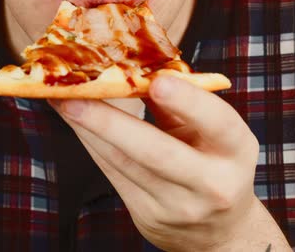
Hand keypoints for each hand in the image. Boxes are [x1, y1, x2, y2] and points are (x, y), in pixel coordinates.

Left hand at [48, 76, 290, 250]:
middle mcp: (211, 184)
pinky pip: (112, 174)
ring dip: (87, 128)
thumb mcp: (210, 132)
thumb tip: (132, 64)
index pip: (219, 124)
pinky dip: (90, 143)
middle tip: (73, 95)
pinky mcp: (147, 217)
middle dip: (111, 123)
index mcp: (235, 151)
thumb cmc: (212, 161)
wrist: (217, 230)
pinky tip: (72, 120)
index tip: (157, 80)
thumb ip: (179, 102)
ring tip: (59, 98)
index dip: (189, 102)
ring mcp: (176, 206)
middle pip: (158, 153)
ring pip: (123, 163)